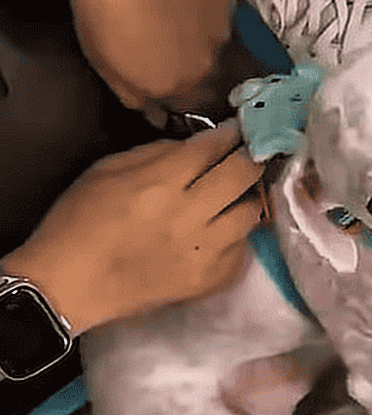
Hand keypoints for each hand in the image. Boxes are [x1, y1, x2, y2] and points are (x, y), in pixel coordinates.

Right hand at [2, 123, 270, 335]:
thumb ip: (155, 153)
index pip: (211, 148)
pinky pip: (241, 251)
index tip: (242, 128)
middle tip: (254, 153)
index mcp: (159, 184)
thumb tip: (195, 146)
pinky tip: (222, 232)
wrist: (73, 286)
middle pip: (241, 176)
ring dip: (248, 199)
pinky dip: (237, 237)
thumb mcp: (107, 169)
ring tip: (237, 195)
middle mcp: (189, 217)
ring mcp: (204, 252)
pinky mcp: (209, 281)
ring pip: (250, 215)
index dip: (231, 133)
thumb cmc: (81, 222)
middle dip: (252, 158)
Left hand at [69, 0, 231, 117]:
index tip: (157, 81)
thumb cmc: (107, 3)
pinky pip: (213, 12)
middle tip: (158, 41)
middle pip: (198, 76)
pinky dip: (199, 6)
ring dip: (192, 35)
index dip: (168, 94)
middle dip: (182, 65)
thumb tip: (150, 112)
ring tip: (166, 11)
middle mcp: (203, 67)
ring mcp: (218, 33)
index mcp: (172, 87)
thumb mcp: (103, 61)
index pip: (181, 107)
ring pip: (207, 44)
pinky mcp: (224, 0)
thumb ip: (131, 93)